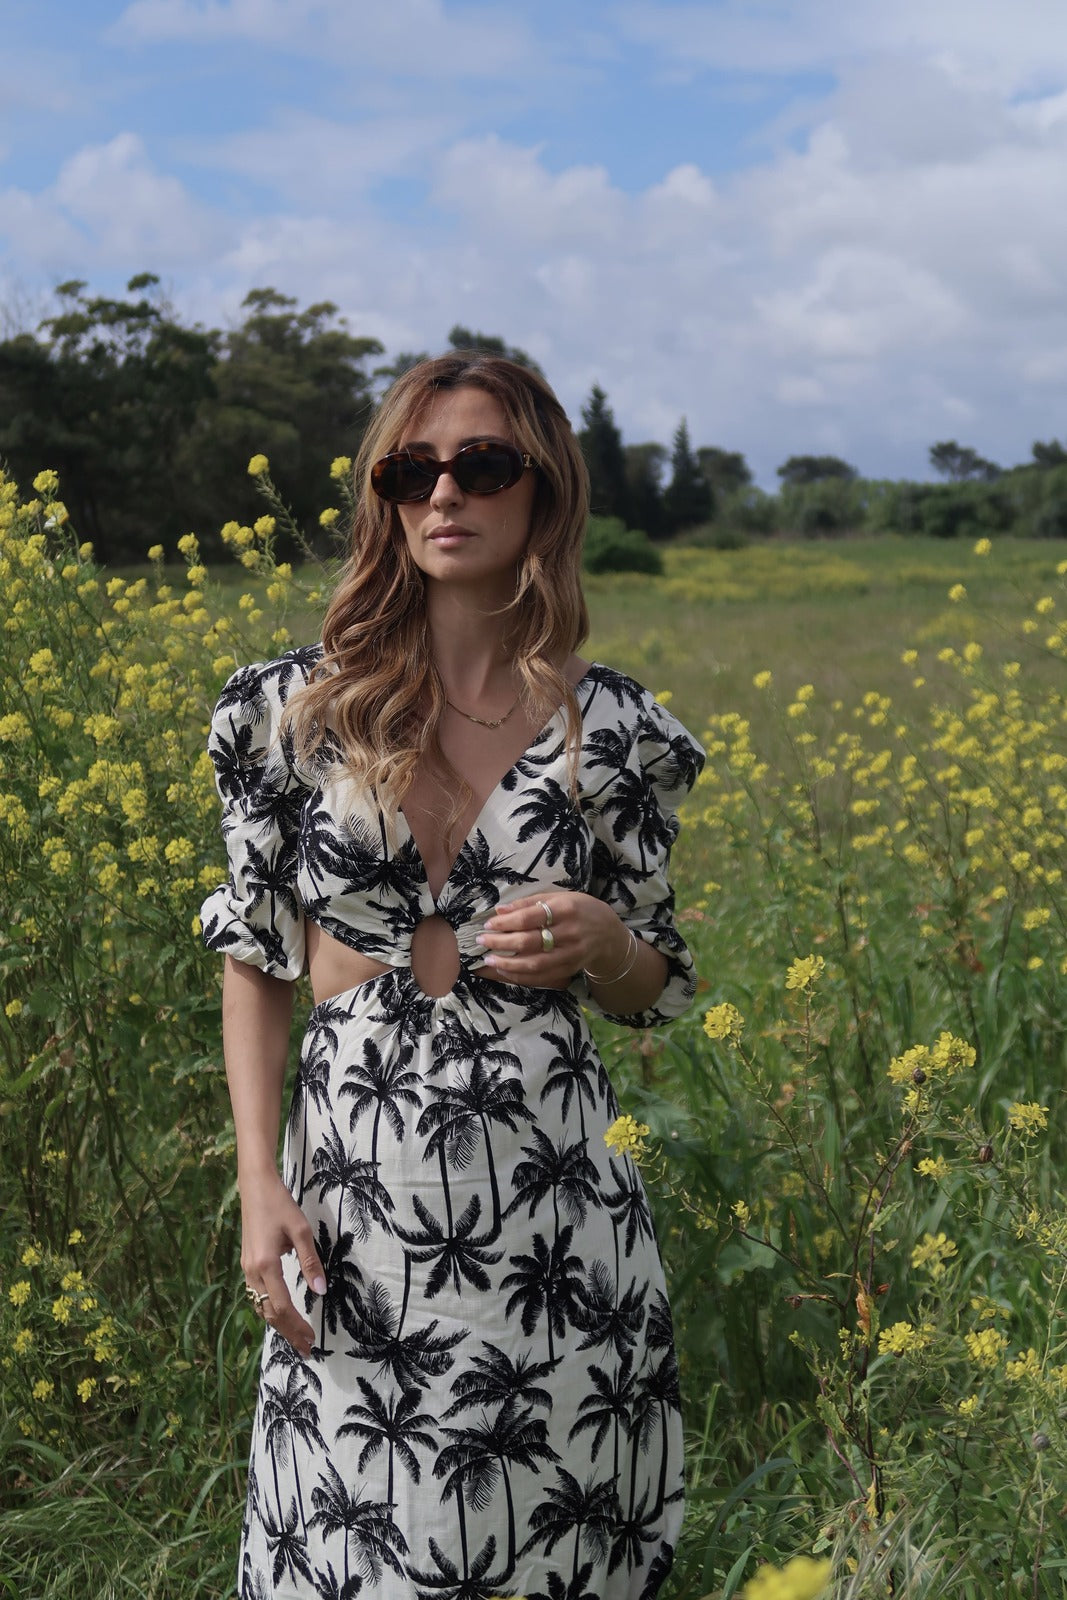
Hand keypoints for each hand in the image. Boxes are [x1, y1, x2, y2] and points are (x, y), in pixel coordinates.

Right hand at [240, 1169, 326, 1357]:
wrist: (255, 1187)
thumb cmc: (280, 1205)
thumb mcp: (301, 1230)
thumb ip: (311, 1261)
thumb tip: (321, 1291)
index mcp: (266, 1265)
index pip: (282, 1306)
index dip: (297, 1326)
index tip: (312, 1340)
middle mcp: (252, 1272)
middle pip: (269, 1313)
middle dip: (288, 1332)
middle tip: (306, 1348)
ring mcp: (246, 1268)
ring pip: (260, 1306)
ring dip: (278, 1323)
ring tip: (296, 1336)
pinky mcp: (247, 1264)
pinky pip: (257, 1295)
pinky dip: (269, 1309)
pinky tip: (281, 1312)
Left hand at [476, 891, 630, 988]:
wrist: (609, 934)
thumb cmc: (580, 910)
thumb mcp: (559, 898)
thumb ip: (529, 903)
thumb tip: (500, 910)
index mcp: (565, 909)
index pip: (530, 917)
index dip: (506, 922)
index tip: (488, 924)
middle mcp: (569, 932)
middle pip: (529, 941)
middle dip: (501, 942)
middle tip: (481, 941)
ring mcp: (571, 954)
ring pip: (535, 963)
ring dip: (508, 963)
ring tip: (490, 959)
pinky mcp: (570, 969)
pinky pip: (542, 977)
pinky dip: (521, 977)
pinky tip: (506, 971)